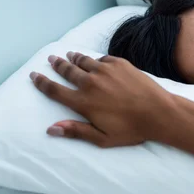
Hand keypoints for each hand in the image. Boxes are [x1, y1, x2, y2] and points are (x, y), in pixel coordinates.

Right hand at [30, 52, 174, 147]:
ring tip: (69, 54)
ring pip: (84, 61)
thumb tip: (51, 129)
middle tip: (51, 58)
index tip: (34, 75)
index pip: (55, 90)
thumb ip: (76, 131)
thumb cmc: (131, 129)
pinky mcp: (120, 63)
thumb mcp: (102, 138)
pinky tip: (96, 60)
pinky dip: (97, 59)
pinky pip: (103, 58)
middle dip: (57, 65)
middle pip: (68, 71)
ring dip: (75, 58)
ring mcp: (106, 70)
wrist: (158, 111)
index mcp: (83, 102)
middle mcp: (91, 83)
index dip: (42, 83)